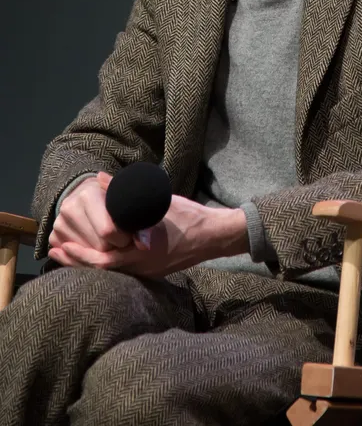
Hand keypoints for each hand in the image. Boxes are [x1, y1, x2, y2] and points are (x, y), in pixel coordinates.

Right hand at [48, 172, 134, 259]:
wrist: (89, 194)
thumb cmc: (114, 198)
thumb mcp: (127, 201)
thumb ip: (137, 220)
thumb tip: (144, 246)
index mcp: (88, 194)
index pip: (108, 231)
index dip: (123, 238)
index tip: (130, 236)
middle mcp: (69, 207)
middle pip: (99, 246)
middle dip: (114, 247)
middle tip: (121, 239)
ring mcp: (59, 223)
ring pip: (87, 255)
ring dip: (101, 253)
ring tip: (109, 240)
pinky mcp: (53, 236)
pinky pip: (73, 259)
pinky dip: (88, 256)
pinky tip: (96, 245)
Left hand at [50, 188, 248, 277]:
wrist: (214, 235)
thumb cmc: (187, 217)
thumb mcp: (155, 201)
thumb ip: (124, 192)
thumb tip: (98, 179)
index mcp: (139, 253)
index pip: (101, 261)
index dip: (78, 254)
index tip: (61, 246)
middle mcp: (141, 267)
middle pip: (100, 271)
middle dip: (76, 260)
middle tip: (56, 252)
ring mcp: (148, 271)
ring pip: (110, 272)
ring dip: (88, 262)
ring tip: (69, 253)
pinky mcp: (153, 269)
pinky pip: (123, 270)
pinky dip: (105, 263)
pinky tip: (97, 254)